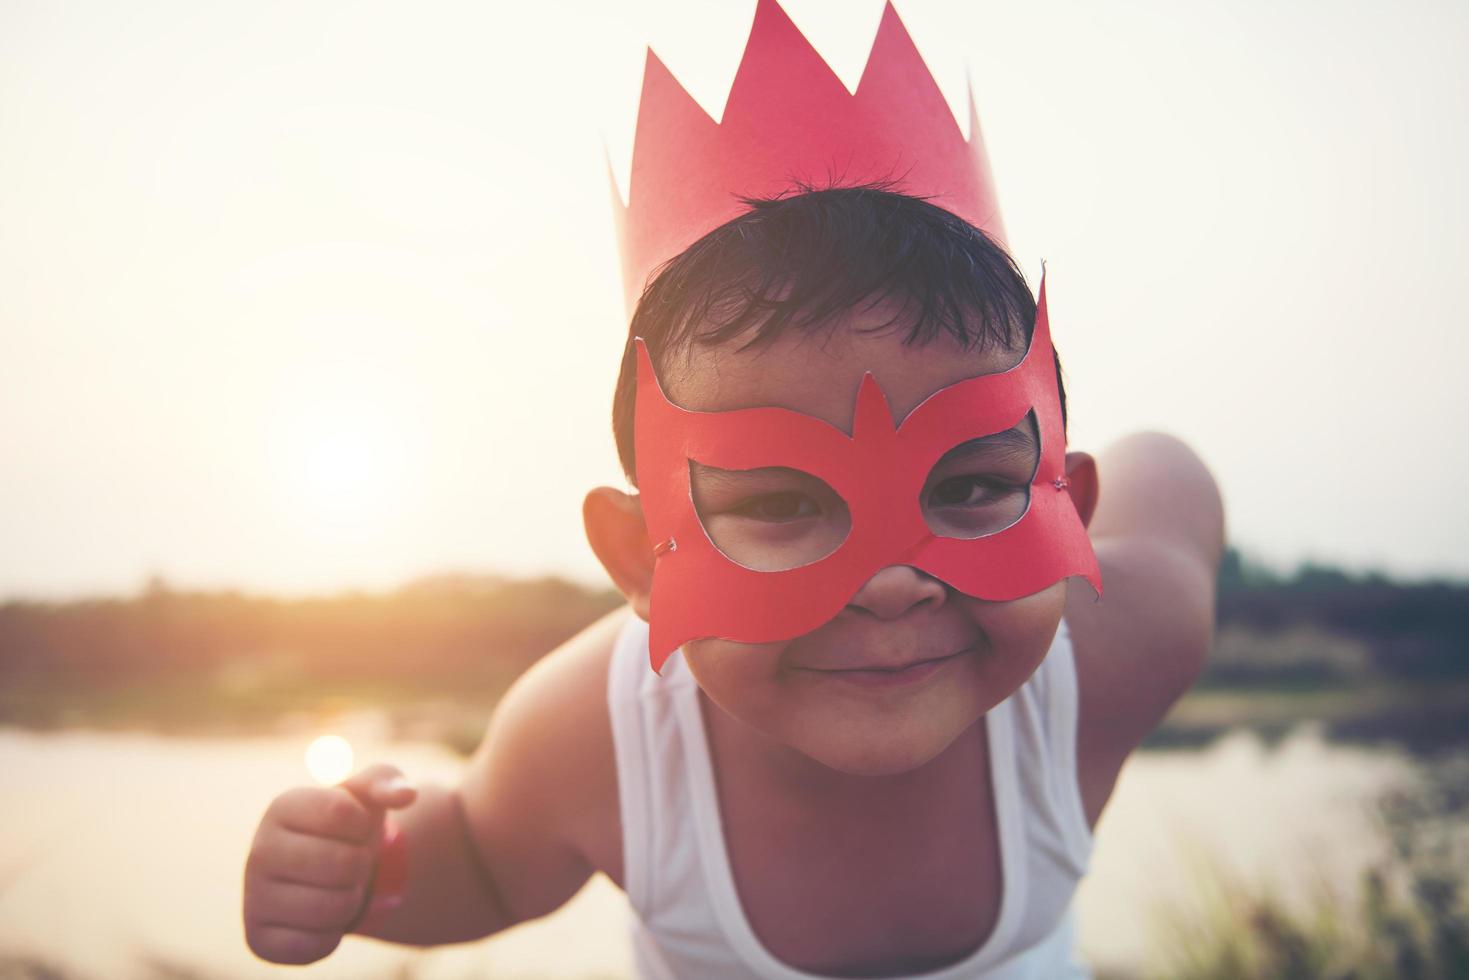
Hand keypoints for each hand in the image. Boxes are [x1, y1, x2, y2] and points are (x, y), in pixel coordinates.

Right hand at [243, 763, 416, 963]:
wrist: (330, 875)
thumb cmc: (349, 827)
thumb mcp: (368, 793)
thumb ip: (387, 781)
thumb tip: (406, 795)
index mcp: (282, 807)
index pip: (341, 812)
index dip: (363, 823)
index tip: (352, 826)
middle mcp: (259, 851)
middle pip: (343, 865)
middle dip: (361, 866)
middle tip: (349, 864)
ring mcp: (254, 898)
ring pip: (332, 909)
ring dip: (350, 902)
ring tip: (337, 889)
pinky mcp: (259, 940)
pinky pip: (314, 946)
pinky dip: (332, 936)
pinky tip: (321, 920)